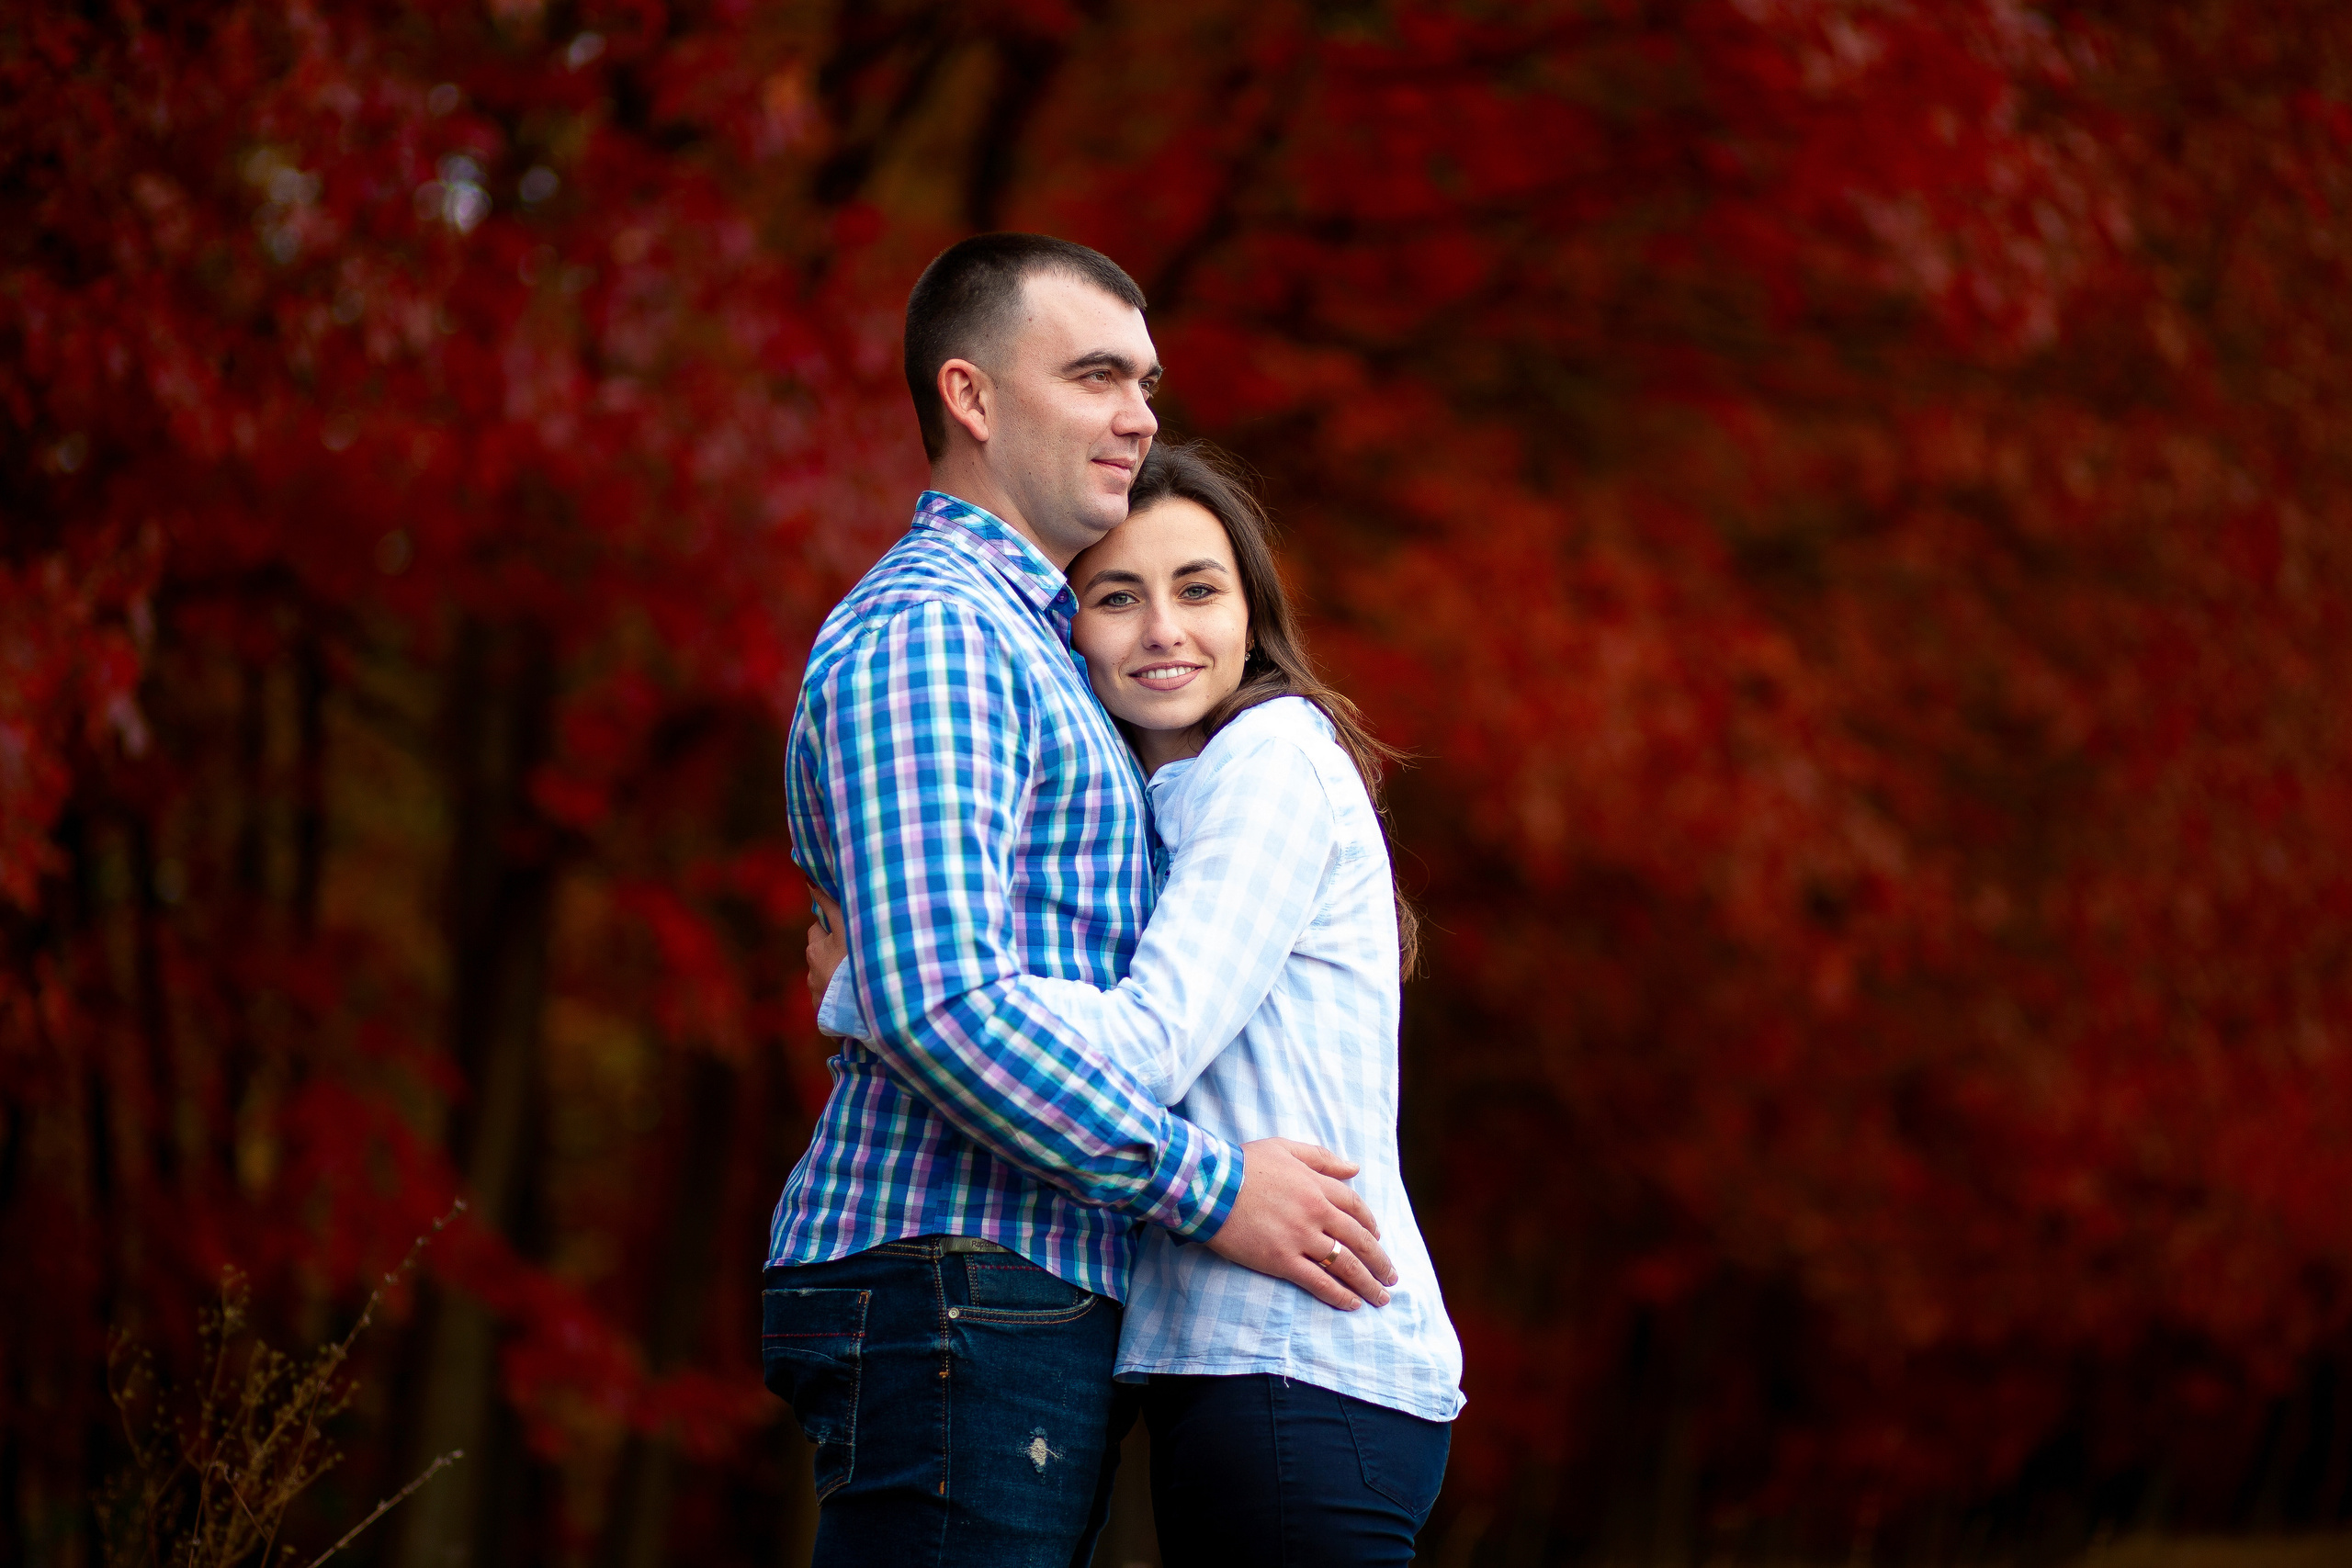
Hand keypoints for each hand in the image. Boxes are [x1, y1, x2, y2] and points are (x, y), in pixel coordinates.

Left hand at [804, 889, 847, 1023]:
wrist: (860, 1008)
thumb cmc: (853, 962)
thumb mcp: (845, 928)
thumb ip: (830, 904)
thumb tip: (809, 880)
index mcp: (816, 951)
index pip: (817, 930)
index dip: (830, 927)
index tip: (843, 928)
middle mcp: (812, 974)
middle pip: (820, 956)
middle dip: (831, 953)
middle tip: (853, 953)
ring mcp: (818, 996)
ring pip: (825, 980)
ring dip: (836, 977)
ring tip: (858, 979)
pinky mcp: (824, 1015)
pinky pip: (831, 1002)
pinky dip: (839, 998)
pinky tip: (855, 998)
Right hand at [1204, 1138, 1398, 1310]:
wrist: (1209, 1185)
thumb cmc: (1243, 1164)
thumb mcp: (1285, 1148)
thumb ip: (1322, 1158)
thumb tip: (1354, 1167)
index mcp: (1317, 1186)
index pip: (1356, 1207)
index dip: (1371, 1224)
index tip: (1378, 1238)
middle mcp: (1316, 1213)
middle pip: (1359, 1239)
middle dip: (1380, 1261)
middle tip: (1391, 1276)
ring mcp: (1300, 1238)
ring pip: (1345, 1264)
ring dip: (1367, 1283)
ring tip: (1381, 1297)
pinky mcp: (1281, 1260)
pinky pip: (1318, 1281)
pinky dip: (1338, 1294)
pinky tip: (1351, 1304)